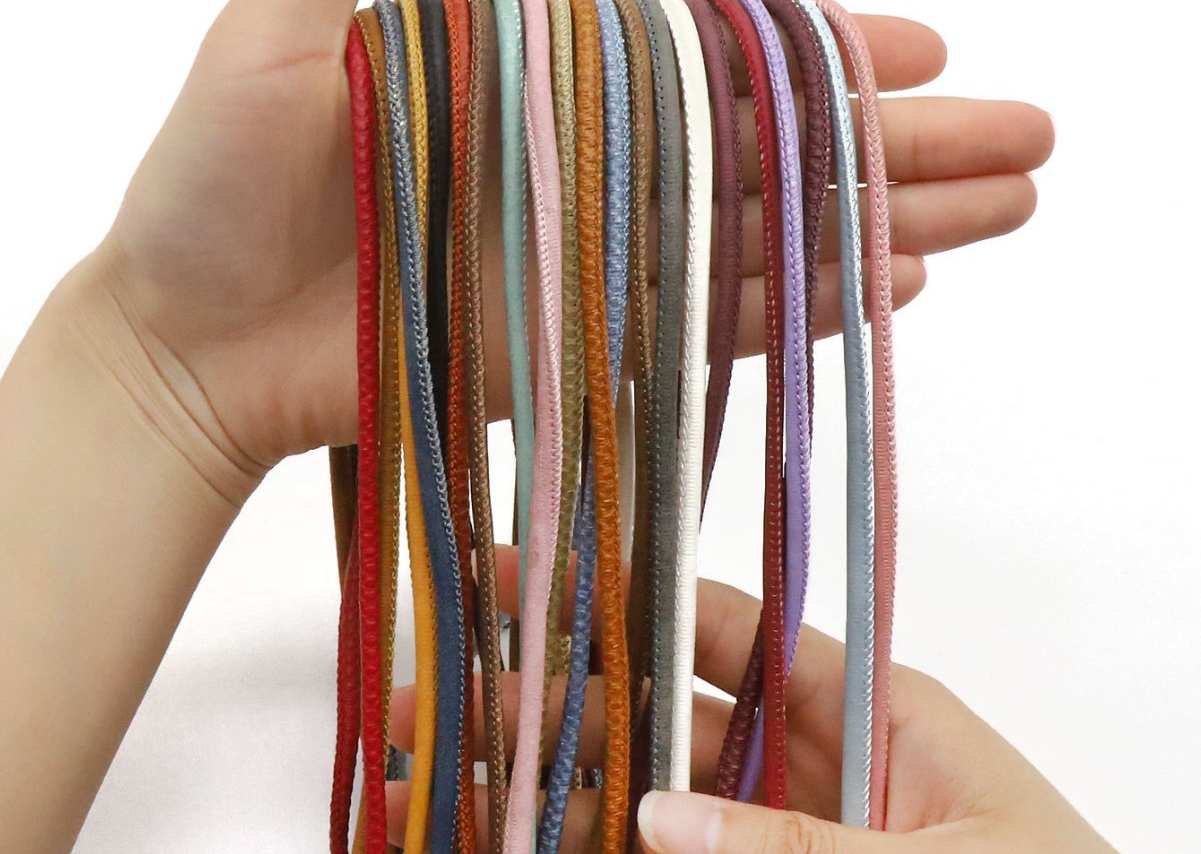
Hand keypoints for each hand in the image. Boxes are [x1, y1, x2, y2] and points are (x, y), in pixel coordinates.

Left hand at [92, 0, 1052, 503]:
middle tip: (1030, 142)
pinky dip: (800, 309)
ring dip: (886, 228)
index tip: (923, 44)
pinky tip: (892, 291)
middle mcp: (585, 170)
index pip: (706, 62)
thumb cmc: (206, 195)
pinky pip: (710, 323)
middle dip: (906, 146)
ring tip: (1000, 215)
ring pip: (765, 238)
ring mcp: (591, 261)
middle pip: (771, 152)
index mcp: (537, 85)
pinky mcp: (581, 345)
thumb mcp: (271, 41)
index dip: (820, 52)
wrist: (180, 348)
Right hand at [389, 547, 1115, 852]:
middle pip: (655, 710)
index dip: (627, 592)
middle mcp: (800, 759)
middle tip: (447, 686)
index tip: (531, 570)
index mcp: (858, 701)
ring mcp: (770, 830)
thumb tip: (658, 813)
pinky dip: (588, 836)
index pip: (721, 623)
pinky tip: (507, 830)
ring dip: (545, 780)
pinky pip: (657, 849)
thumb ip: (798, 842)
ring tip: (444, 768)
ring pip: (640, 791)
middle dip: (549, 694)